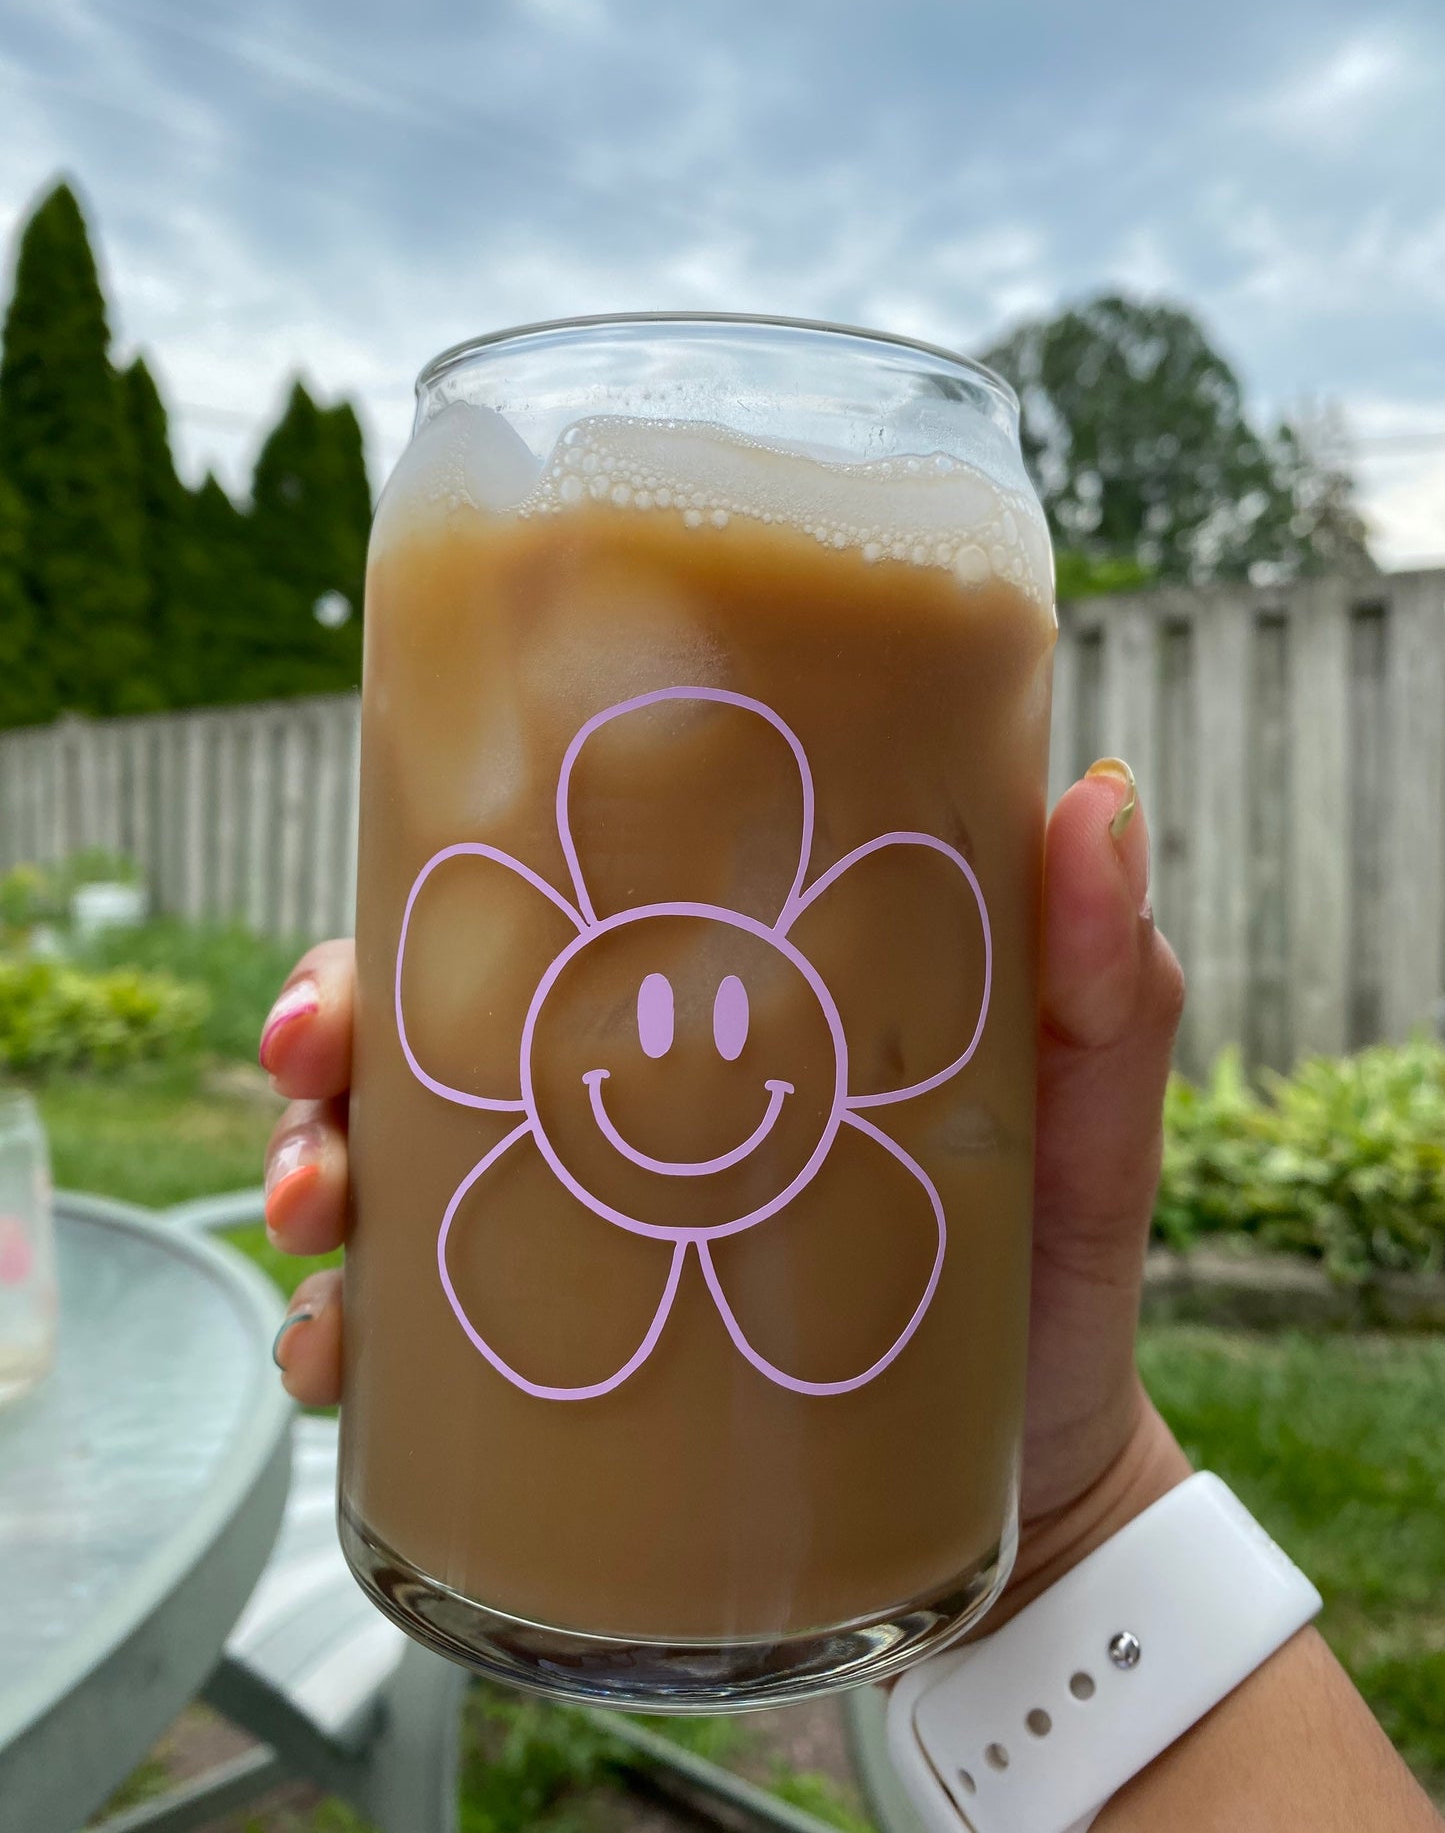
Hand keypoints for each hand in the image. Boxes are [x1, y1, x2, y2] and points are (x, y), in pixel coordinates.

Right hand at [260, 761, 1189, 1603]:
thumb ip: (1108, 979)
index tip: (362, 948)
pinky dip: (351, 1345)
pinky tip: (333, 1363)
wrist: (1041, 1491)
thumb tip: (1098, 796)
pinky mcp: (575, 1373)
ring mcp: (589, 1238)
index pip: (540, 933)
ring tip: (317, 1221)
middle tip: (314, 1071)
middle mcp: (616, 1118)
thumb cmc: (1053, 1272)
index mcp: (701, 1023)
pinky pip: (425, 1352)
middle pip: (425, 1044)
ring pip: (395, 1182)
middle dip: (327, 1042)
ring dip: (312, 1179)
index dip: (419, 921)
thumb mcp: (1086, 1117)